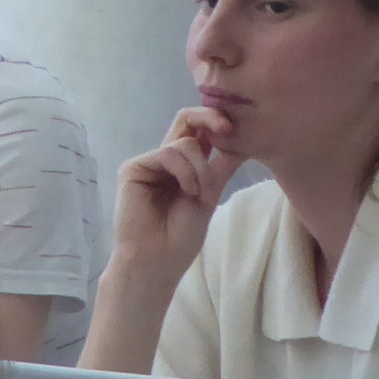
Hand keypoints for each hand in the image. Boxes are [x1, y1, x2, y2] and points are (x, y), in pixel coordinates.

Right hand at [109, 107, 244, 290]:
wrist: (158, 261)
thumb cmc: (182, 236)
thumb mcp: (211, 193)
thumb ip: (222, 164)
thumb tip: (245, 136)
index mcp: (183, 165)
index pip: (198, 129)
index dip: (217, 120)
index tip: (237, 128)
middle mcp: (164, 159)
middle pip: (186, 119)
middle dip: (211, 117)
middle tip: (227, 128)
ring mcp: (148, 163)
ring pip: (185, 142)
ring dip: (201, 169)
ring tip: (201, 196)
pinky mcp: (133, 168)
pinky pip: (168, 153)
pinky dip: (185, 172)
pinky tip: (187, 192)